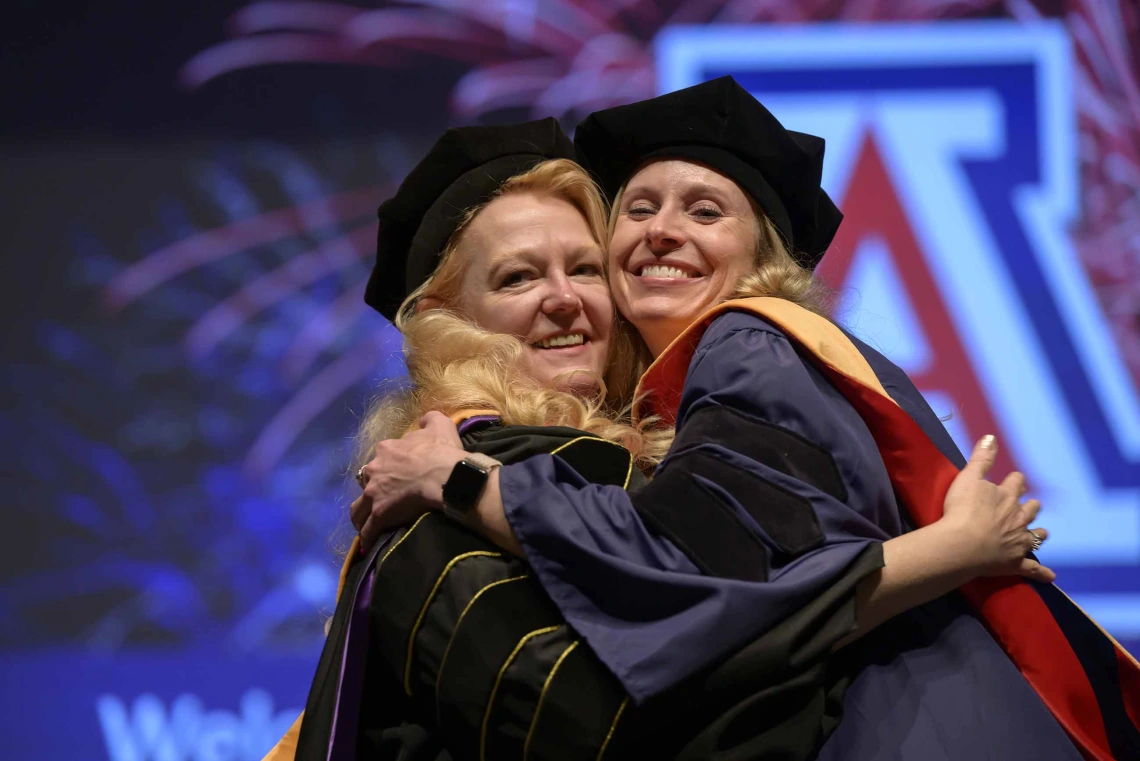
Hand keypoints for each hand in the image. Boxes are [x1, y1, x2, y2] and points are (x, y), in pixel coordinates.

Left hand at [351, 411, 466, 549]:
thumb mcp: (440, 425)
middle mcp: (374, 470)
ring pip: (359, 509)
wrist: (445, 475)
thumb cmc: (442, 451)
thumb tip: (423, 421)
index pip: (381, 459)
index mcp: (387, 450)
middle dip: (372, 491)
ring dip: (362, 517)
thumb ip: (429, 420)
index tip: (397, 477)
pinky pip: (368, 530)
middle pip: (366, 482)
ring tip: (368, 525)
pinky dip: (367, 537)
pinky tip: (370, 543)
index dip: (388, 468)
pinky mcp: (379, 515)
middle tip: (385, 500)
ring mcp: (374, 493)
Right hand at [940, 435, 1054, 582]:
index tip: (1015, 479)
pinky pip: (1032, 569)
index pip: (1016, 483)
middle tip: (1032, 504)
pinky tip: (1050, 575)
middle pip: (1030, 509)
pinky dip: (1042, 572)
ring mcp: (1018, 542)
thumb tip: (991, 437)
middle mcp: (1018, 518)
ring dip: (1039, 533)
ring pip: (1036, 536)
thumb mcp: (968, 477)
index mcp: (1007, 497)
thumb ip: (981, 458)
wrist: (962, 543)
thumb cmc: (962, 509)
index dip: (1016, 481)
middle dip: (1031, 506)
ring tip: (1042, 532)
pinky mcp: (1015, 563)